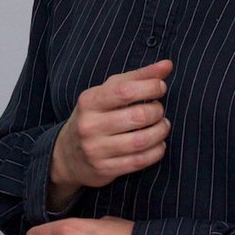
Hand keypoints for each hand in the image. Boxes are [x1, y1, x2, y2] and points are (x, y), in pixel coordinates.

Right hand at [49, 59, 171, 208]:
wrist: (67, 155)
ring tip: (162, 126)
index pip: (124, 91)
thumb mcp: (107, 92)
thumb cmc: (94, 116)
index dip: (150, 87)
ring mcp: (96, 149)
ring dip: (160, 132)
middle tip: (159, 110)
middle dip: (157, 112)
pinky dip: (157, 151)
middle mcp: (90, 125)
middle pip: (137, 116)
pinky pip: (140, 161)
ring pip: (141, 141)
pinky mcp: (105, 169)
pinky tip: (158, 144)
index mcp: (89, 101)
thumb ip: (138, 77)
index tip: (160, 87)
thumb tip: (168, 65)